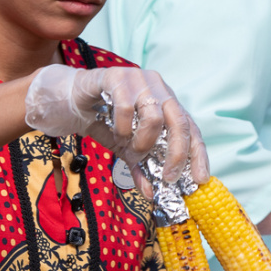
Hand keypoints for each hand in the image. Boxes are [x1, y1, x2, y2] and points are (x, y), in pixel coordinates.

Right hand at [25, 65, 208, 195]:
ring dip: (142, 142)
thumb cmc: (107, 122)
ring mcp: (140, 79)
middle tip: (167, 177)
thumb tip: (151, 194)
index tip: (199, 179)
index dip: (198, 154)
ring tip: (130, 149)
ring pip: (153, 116)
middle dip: (176, 154)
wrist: (71, 101)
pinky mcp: (116, 76)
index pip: (192, 128)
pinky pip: (125, 107)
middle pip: (179, 122)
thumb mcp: (127, 150)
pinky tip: (115, 133)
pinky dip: (121, 128)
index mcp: (168, 104)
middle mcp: (160, 89)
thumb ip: (141, 169)